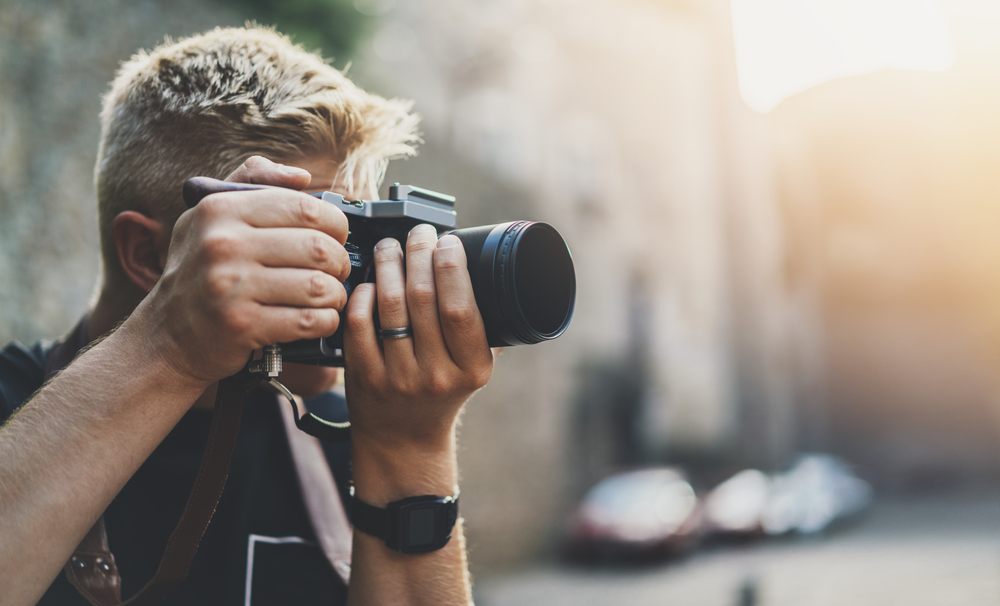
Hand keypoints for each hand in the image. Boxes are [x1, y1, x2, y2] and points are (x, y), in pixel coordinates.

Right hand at [134, 156, 351, 385]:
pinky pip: (311, 321)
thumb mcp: (211, 217)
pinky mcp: (242, 326)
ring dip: (335, 295)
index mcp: (222, 210)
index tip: (336, 239)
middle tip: (336, 272)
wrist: (166, 338)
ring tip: (328, 297)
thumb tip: (302, 177)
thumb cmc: (199, 272)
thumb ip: (253, 183)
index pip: (306, 208)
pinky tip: (318, 319)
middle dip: (339, 263)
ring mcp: (231, 287)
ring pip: (319, 286)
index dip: (335, 225)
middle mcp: (223, 245)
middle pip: (318, 248)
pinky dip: (326, 322)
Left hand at [343, 224, 493, 451]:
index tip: (448, 242)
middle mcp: (437, 375)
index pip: (461, 307)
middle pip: (424, 298)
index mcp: (473, 368)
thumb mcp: (474, 367)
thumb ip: (482, 326)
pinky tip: (369, 281)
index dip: (452, 266)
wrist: (405, 440)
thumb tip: (486, 267)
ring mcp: (398, 378)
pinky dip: (363, 295)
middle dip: (419, 254)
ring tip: (391, 246)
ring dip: (389, 265)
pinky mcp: (365, 378)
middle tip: (418, 234)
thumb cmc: (442, 394)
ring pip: (390, 305)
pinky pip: (360, 324)